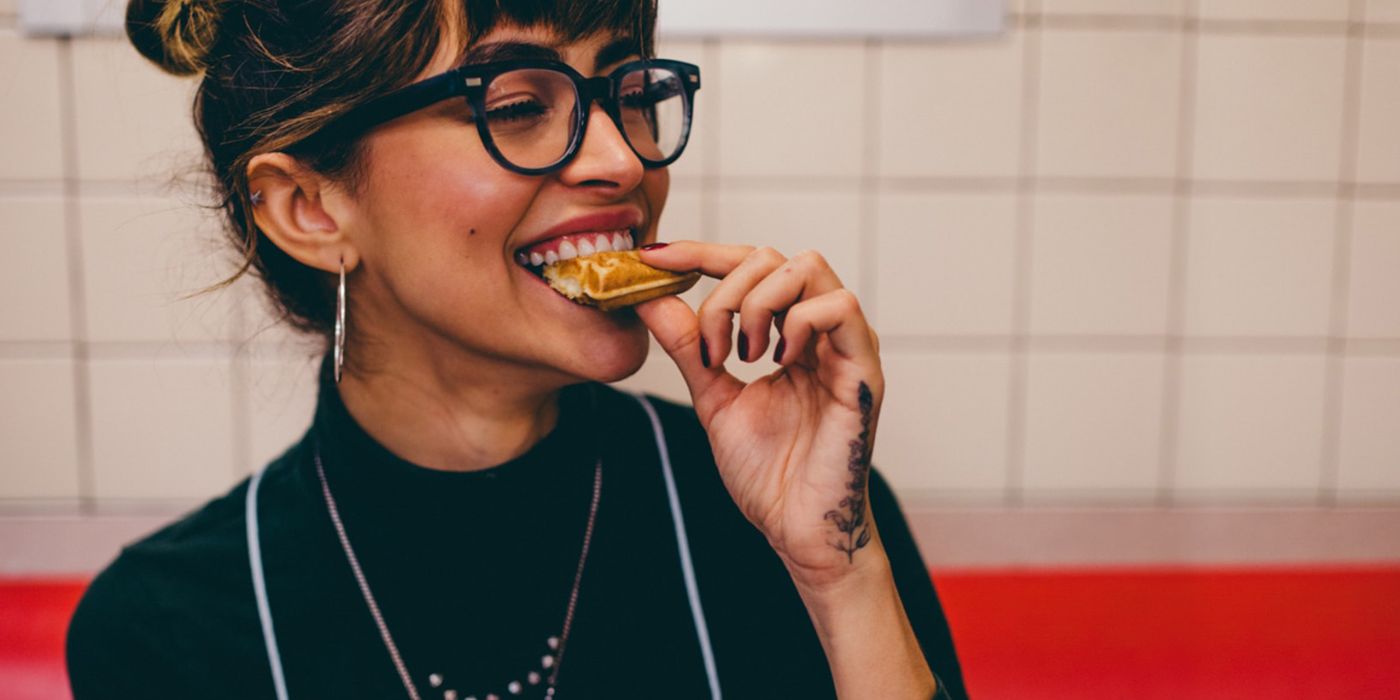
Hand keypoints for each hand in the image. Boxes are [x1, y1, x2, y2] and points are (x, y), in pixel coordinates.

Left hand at [634, 242, 886, 587]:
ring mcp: (846, 346)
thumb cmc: (767, 471)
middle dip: (725, 290)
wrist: (794, 527)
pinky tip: (777, 359)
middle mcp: (821, 331)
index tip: (655, 259)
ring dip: (758, 302)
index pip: (750, 265)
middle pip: (775, 257)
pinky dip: (797, 322)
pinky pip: (840, 308)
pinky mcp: (863, 370)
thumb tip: (650, 298)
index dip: (702, 254)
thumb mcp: (713, 396)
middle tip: (711, 348)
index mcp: (789, 333)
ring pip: (808, 267)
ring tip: (742, 354)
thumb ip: (689, 347)